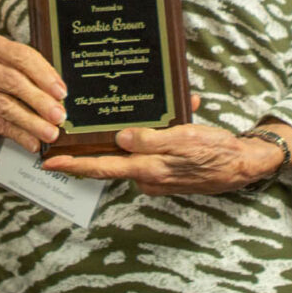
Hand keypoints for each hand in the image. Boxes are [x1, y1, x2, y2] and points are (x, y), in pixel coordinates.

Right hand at [0, 32, 65, 154]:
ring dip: (32, 123)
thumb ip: (37, 75)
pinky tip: (33, 142)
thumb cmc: (4, 78)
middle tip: (59, 117)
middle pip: (13, 81)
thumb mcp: (18, 68)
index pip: (21, 56)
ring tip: (50, 133)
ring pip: (6, 106)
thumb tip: (61, 98)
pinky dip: (19, 135)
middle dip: (40, 101)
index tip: (61, 93)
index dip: (44, 75)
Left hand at [44, 103, 291, 195]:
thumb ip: (151, 141)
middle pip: (108, 164)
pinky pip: (146, 153)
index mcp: (148, 169)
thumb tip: (121, 139)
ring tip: (110, 116)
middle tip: (60, 142)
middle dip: (85, 153)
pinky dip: (146, 139)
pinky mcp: (165, 171)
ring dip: (122, 138)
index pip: (102, 168)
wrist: (242, 165)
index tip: (48, 163)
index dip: (73, 166)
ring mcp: (155, 176)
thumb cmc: (216, 151)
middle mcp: (147, 176)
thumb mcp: (185, 139)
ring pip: (129, 155)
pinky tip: (157, 120)